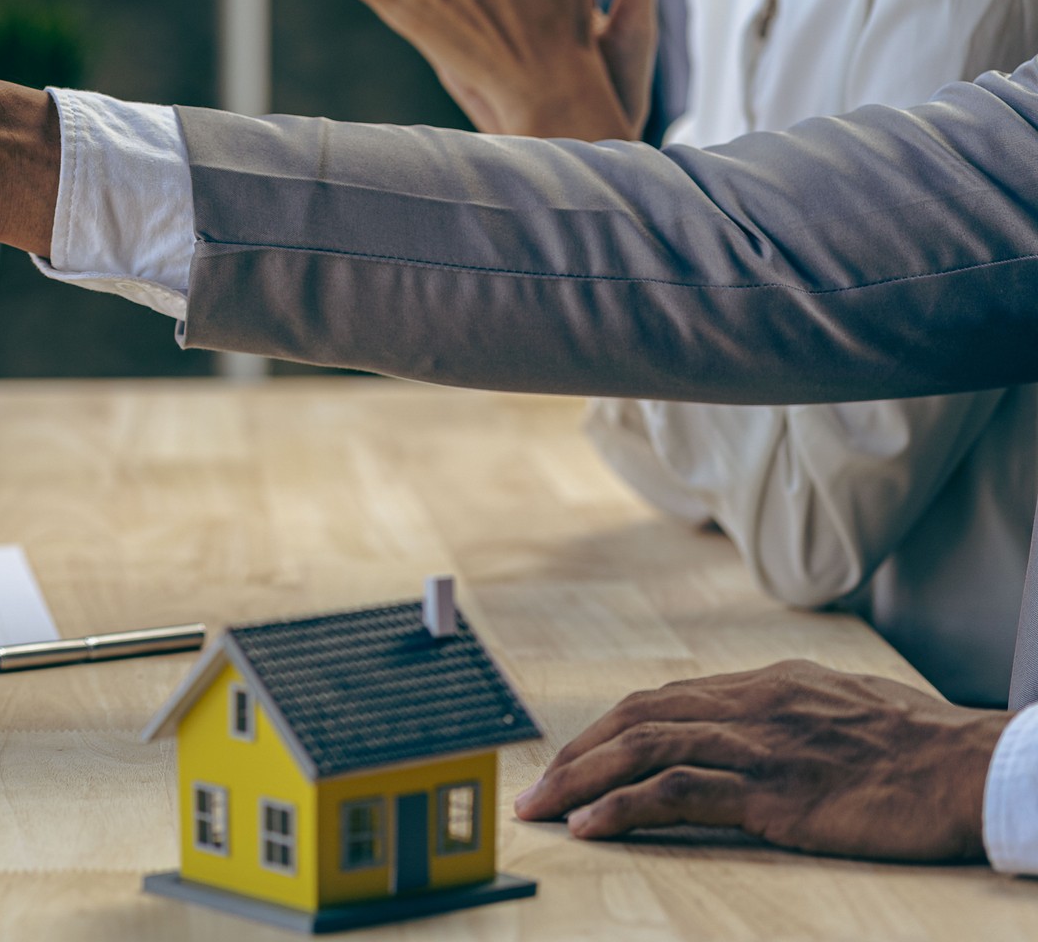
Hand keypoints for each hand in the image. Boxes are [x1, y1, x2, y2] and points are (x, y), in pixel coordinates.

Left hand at [515, 660, 1008, 861]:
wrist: (972, 768)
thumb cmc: (920, 746)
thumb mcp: (841, 707)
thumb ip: (787, 712)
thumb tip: (751, 725)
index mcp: (764, 684)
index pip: (661, 700)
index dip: (609, 730)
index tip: (575, 758)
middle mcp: (750, 704)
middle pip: (636, 718)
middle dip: (577, 753)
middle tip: (537, 787)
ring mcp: (759, 746)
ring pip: (643, 749)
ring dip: (581, 779)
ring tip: (542, 808)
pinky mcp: (773, 793)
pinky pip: (677, 793)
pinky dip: (622, 807)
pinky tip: (589, 827)